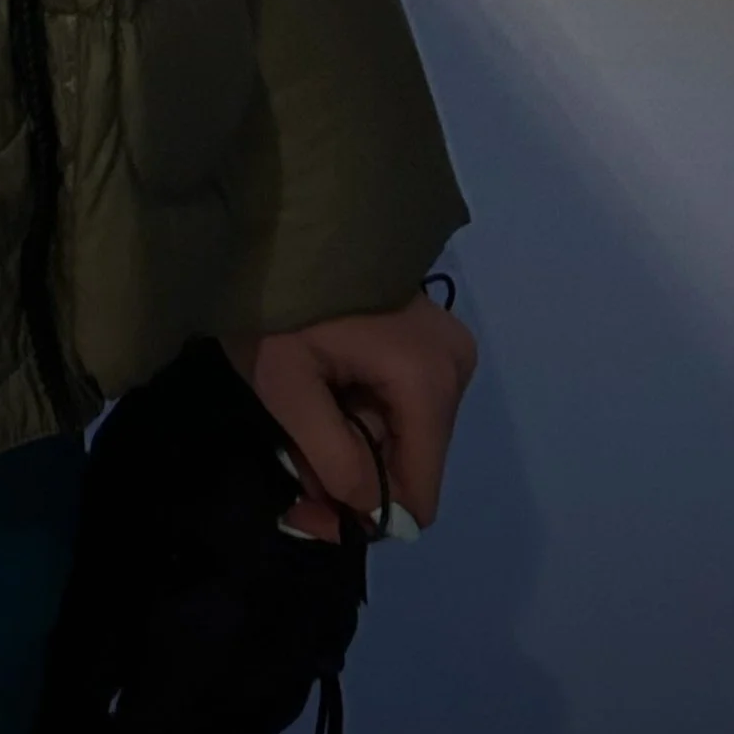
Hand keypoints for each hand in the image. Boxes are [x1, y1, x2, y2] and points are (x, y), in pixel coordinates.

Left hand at [234, 293, 478, 543]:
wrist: (283, 218)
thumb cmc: (277, 297)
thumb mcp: (287, 385)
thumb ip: (332, 458)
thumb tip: (373, 513)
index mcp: (429, 380)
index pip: (418, 496)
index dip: (364, 515)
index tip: (306, 508)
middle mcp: (455, 368)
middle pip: (410, 467)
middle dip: (349, 477)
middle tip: (292, 463)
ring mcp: (448, 351)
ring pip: (404, 440)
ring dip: (351, 446)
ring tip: (301, 417)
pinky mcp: (432, 343)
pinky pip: (403, 408)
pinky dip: (362, 417)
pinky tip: (325, 394)